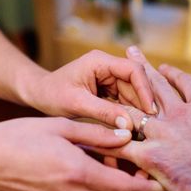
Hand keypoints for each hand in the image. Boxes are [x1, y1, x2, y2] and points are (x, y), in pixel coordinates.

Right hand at [0, 117, 163, 190]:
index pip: (127, 188)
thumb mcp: (60, 127)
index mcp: (78, 172)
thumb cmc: (18, 137)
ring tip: (117, 167)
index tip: (161, 176)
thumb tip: (127, 134)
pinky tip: (94, 169)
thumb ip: (96, 133)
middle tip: (144, 176)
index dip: (149, 185)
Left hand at [25, 49, 156, 129]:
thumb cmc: (52, 94)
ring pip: (133, 93)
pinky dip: (130, 114)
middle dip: (144, 103)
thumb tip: (128, 125)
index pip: (132, 70)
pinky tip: (135, 128)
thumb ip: (103, 112)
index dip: (145, 89)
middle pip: (136, 82)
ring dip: (138, 110)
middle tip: (151, 125)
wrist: (38, 94)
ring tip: (144, 129)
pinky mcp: (108, 90)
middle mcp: (107, 66)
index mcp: (100, 61)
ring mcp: (109, 78)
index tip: (150, 110)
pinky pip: (125, 101)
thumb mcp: (77, 104)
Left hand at [93, 47, 190, 190]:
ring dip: (119, 96)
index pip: (183, 83)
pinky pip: (122, 145)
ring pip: (134, 110)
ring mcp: (162, 134)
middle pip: (155, 87)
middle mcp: (178, 115)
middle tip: (130, 53)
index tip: (161, 66)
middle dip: (141, 68)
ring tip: (105, 83)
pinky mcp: (149, 156)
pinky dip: (107, 139)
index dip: (171, 74)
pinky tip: (91, 132)